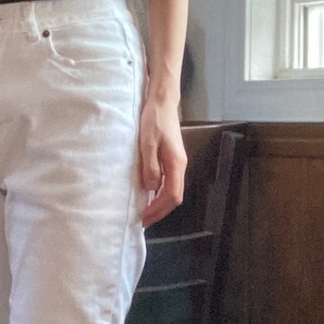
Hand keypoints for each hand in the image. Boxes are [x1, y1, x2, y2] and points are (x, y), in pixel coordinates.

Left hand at [138, 92, 185, 226]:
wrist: (163, 102)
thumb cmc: (154, 120)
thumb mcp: (147, 143)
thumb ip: (150, 166)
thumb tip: (150, 188)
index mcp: (176, 164)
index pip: (171, 195)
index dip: (158, 209)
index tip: (144, 218)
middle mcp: (180, 166)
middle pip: (175, 197)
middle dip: (160, 211)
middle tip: (143, 220)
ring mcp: (177, 162)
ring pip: (173, 190)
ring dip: (160, 203)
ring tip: (145, 211)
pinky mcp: (173, 159)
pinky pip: (169, 182)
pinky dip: (160, 193)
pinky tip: (149, 194)